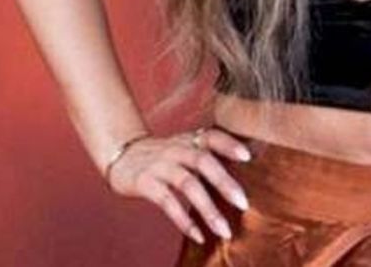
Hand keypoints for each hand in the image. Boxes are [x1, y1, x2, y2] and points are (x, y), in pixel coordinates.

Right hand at [106, 127, 252, 245]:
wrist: (122, 155)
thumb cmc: (165, 156)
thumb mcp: (186, 147)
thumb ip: (210, 155)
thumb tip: (248, 169)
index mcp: (190, 140)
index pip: (212, 136)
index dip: (230, 144)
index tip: (247, 157)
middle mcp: (176, 149)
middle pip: (203, 162)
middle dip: (225, 183)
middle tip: (244, 204)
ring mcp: (160, 165)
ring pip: (188, 184)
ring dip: (208, 210)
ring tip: (225, 231)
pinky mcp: (145, 182)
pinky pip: (167, 202)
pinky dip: (184, 220)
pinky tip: (198, 235)